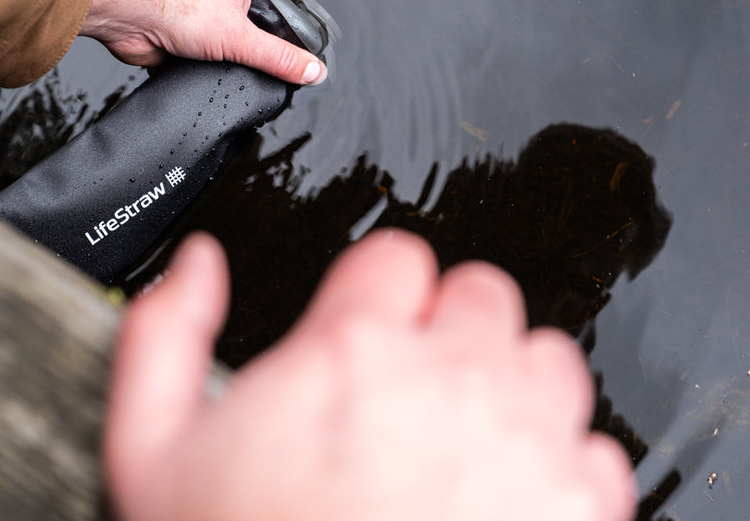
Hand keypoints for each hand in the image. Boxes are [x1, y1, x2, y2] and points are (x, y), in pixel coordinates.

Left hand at [79, 0, 326, 84]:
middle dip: (253, 43)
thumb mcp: (242, 37)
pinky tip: (205, 81)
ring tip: (234, 76)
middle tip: (267, 65)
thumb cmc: (178, 3)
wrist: (128, 12)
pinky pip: (196, 60)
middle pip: (245, 21)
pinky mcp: (174, 40)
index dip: (284, 8)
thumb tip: (313, 70)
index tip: (294, 31)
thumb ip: (278, 57)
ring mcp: (193, 18)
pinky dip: (200, 72)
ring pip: (219, 43)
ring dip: (224, 60)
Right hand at [104, 230, 636, 520]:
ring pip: (547, 357)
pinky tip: (506, 496)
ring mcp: (524, 442)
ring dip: (511, 384)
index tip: (369, 328)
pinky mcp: (576, 509)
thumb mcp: (154, 451)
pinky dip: (560, 464)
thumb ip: (167, 335)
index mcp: (351, 352)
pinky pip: (596, 449)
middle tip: (412, 387)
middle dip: (448, 327)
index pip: (397, 255)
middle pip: (482, 292)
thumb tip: (198, 266)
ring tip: (462, 439)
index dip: (377, 291)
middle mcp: (451, 381)